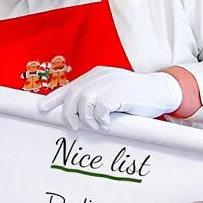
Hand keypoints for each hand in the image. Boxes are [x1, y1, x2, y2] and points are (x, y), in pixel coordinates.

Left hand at [36, 66, 182, 130]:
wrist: (160, 91)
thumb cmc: (135, 96)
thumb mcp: (111, 92)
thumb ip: (95, 97)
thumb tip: (74, 114)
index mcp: (96, 75)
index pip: (70, 86)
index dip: (54, 98)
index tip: (41, 109)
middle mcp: (100, 76)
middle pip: (73, 95)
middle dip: (69, 114)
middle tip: (75, 127)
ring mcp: (110, 83)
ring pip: (84, 102)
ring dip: (87, 119)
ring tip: (97, 126)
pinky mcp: (120, 92)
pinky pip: (100, 108)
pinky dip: (101, 120)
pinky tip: (108, 124)